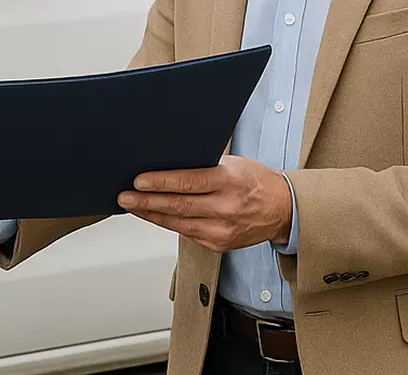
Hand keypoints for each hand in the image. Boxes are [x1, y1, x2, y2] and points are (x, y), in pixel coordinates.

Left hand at [115, 156, 292, 253]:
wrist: (282, 210)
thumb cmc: (256, 181)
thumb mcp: (233, 164)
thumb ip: (204, 165)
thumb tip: (168, 162)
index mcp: (229, 182)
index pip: (188, 182)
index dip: (161, 182)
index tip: (139, 181)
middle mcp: (226, 208)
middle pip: (178, 205)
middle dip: (147, 201)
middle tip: (124, 196)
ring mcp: (222, 230)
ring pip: (177, 223)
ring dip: (151, 214)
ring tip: (132, 206)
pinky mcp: (218, 244)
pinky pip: (186, 233)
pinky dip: (167, 223)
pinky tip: (154, 216)